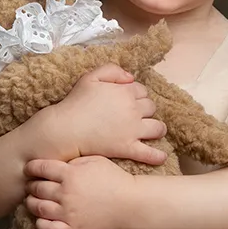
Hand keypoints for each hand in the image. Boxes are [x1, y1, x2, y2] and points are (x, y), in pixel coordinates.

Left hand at [23, 156, 135, 228]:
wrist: (132, 204)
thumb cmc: (115, 180)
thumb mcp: (96, 161)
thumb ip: (74, 161)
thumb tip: (56, 163)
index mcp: (70, 174)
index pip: (40, 168)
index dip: (31, 168)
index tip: (30, 169)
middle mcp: (66, 193)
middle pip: (36, 188)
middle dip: (31, 186)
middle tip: (32, 186)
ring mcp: (68, 213)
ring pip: (37, 208)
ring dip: (32, 203)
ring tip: (35, 201)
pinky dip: (40, 224)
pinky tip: (43, 219)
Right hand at [50, 63, 166, 165]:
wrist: (66, 129)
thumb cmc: (76, 103)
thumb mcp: (90, 77)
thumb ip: (112, 70)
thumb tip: (131, 77)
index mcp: (126, 92)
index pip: (142, 90)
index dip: (136, 94)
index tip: (130, 100)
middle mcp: (133, 110)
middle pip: (151, 107)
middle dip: (146, 110)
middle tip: (136, 115)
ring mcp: (133, 130)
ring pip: (157, 128)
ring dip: (157, 128)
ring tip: (153, 131)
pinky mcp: (128, 148)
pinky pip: (149, 153)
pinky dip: (157, 156)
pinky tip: (161, 157)